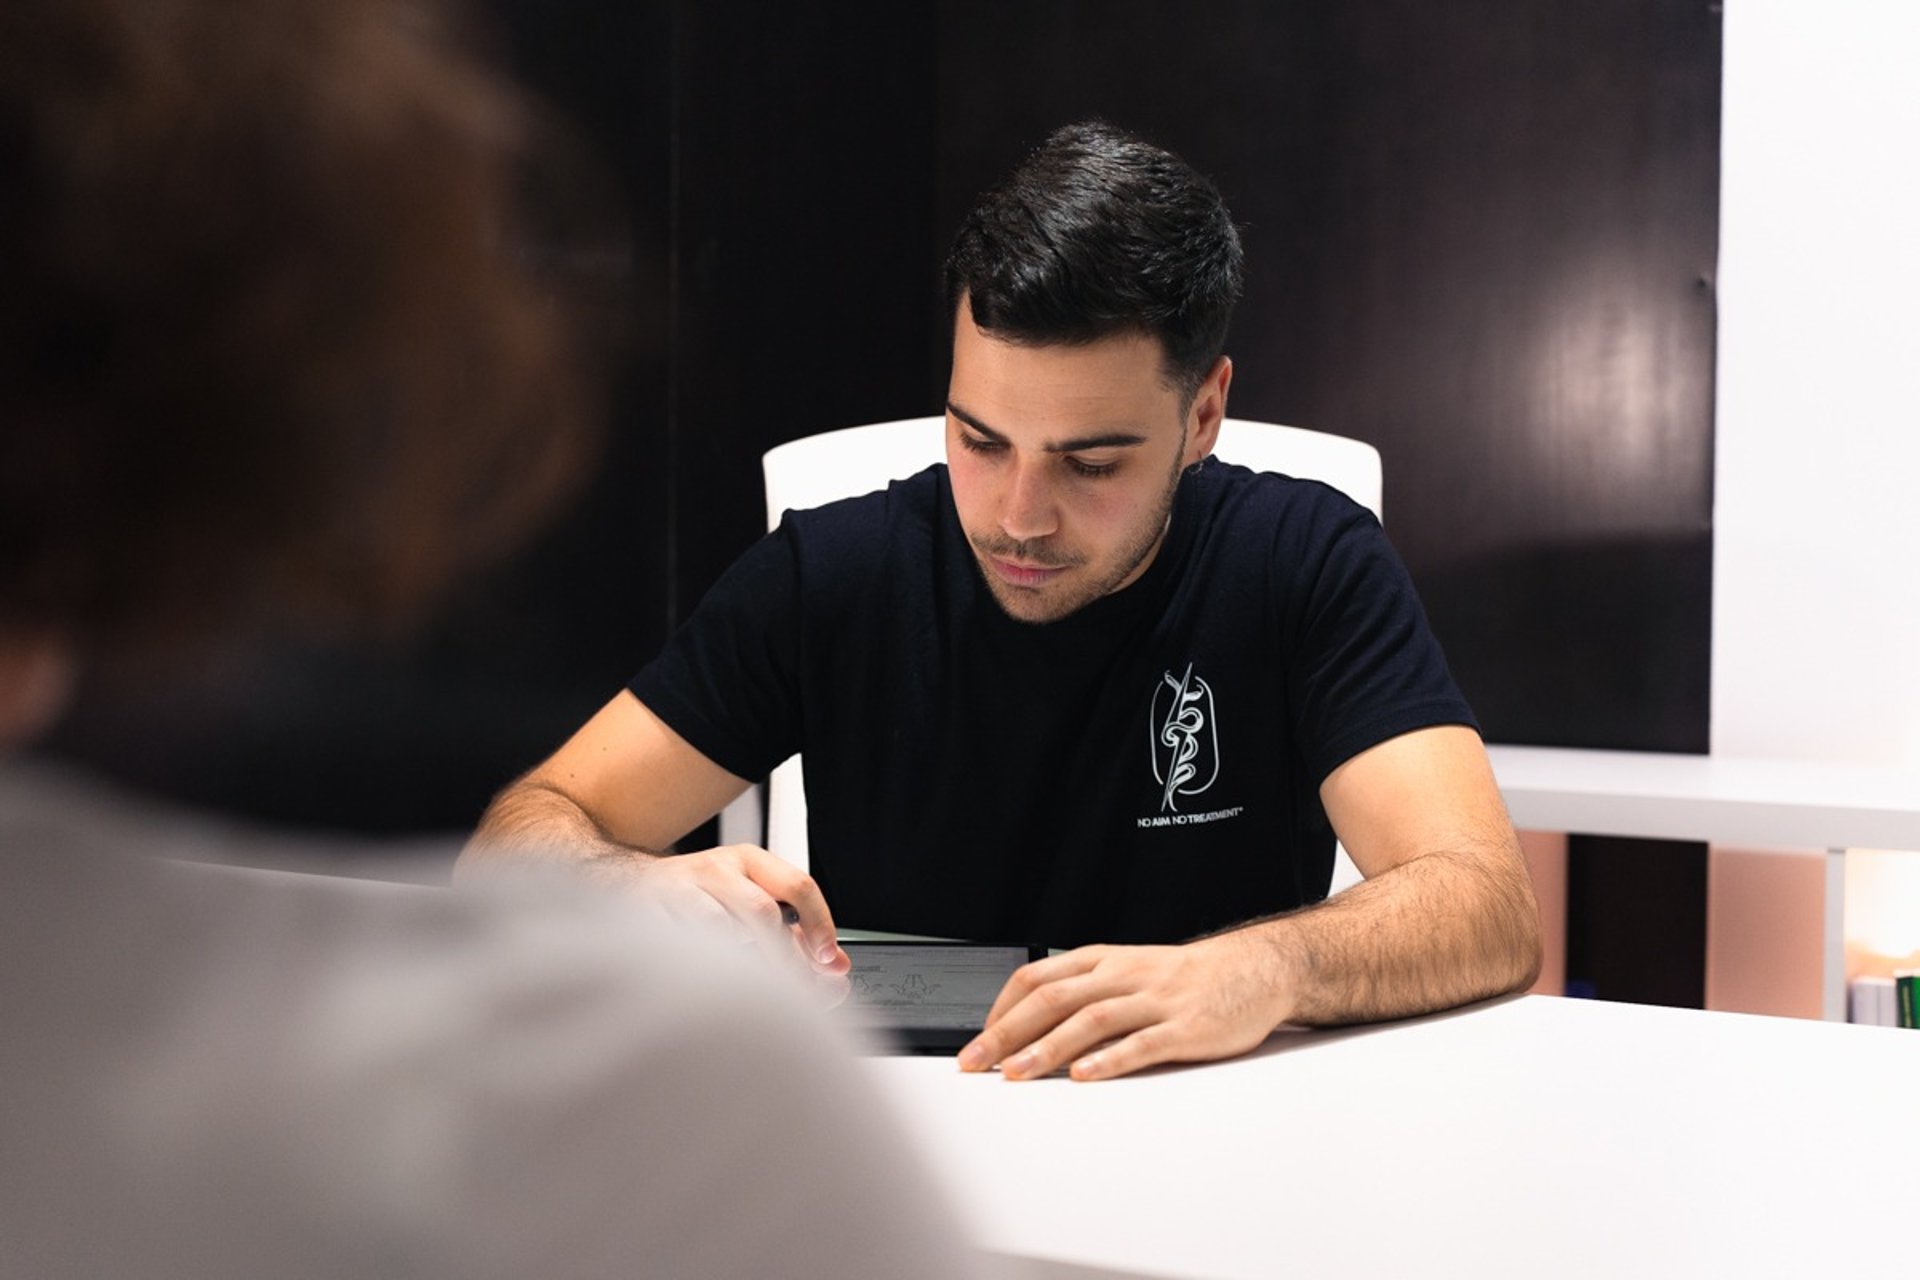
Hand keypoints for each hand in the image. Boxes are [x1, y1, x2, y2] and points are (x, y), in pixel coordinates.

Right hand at [620, 844, 850, 994]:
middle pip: (762, 912)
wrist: (624, 880)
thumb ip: (796, 934)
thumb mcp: (749, 899)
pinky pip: (685, 947)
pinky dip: (703, 966)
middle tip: (795, 990)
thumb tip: (837, 968)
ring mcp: (679, 889)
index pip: (797, 885)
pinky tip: (706, 975)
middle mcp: (716, 868)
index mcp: (748, 860)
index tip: (829, 960)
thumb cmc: (698, 896)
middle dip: (784, 956)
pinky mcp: (648, 912)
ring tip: (741, 978)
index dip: (819, 924)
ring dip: (739, 960)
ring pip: (723, 931)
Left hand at [957, 933, 1284, 1081]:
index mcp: (1104, 960)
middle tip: (976, 1062)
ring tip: (1017, 1074)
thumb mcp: (1127, 970)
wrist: (1253, 969)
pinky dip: (1109, 1059)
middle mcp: (1123, 975)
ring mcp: (1154, 1000)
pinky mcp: (1184, 1027)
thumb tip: (1028, 1025)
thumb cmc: (1184, 977)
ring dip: (1047, 1048)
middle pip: (1053, 998)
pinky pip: (1141, 1043)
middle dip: (1008, 1033)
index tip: (977, 1041)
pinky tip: (1084, 1075)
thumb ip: (1084, 991)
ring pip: (1090, 1020)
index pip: (1037, 978)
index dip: (1001, 1010)